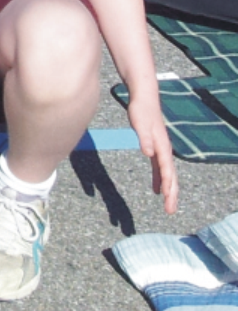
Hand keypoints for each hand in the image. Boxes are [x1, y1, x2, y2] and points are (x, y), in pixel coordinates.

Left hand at [129, 95, 179, 213]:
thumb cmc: (141, 110)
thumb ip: (144, 138)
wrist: (144, 99)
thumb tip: (149, 153)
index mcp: (162, 146)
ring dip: (168, 191)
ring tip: (168, 206)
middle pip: (170, 176)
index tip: (166, 197)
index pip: (167, 169)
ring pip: (167, 175)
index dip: (167, 184)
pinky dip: (159, 180)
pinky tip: (156, 190)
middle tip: (170, 211)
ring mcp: (161, 150)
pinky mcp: (155, 149)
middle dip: (171, 194)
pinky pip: (159, 169)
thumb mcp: (139, 123)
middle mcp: (164, 150)